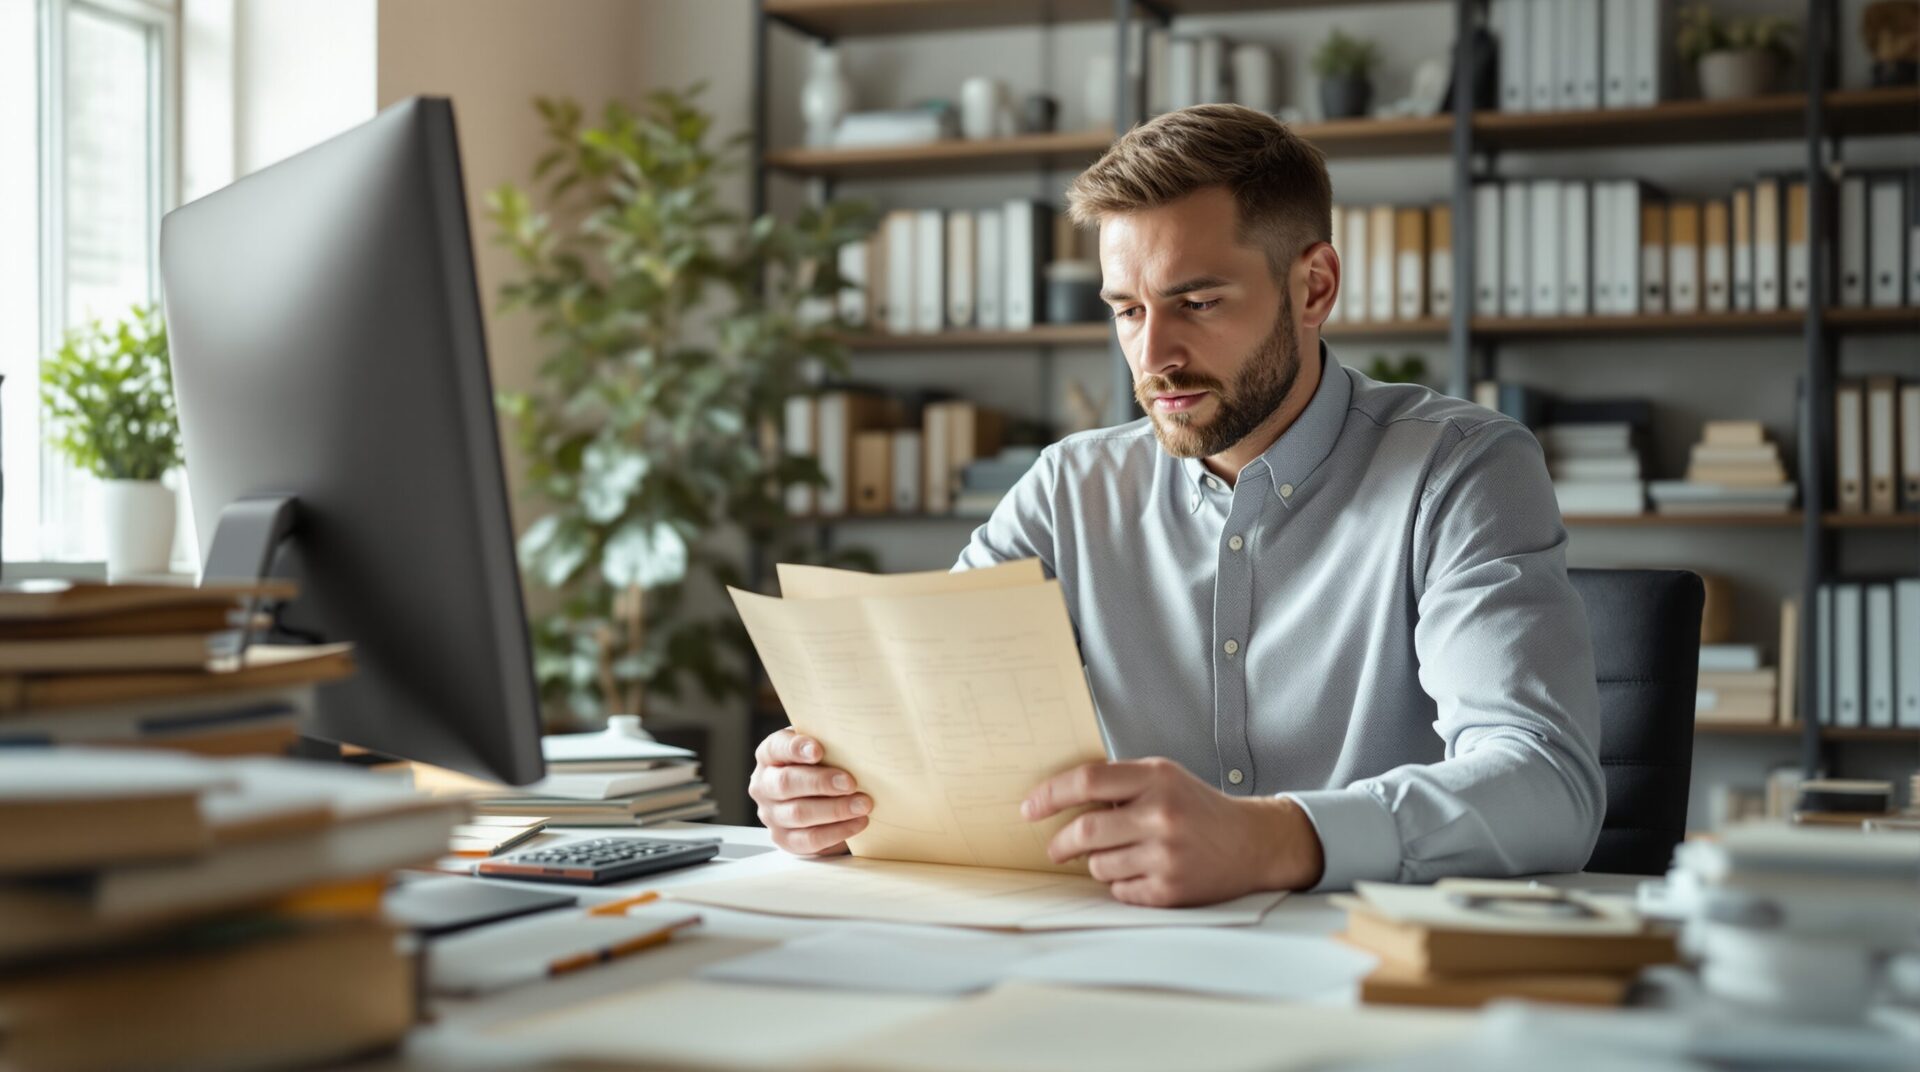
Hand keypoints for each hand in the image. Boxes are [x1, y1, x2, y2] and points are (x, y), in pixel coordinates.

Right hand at [749, 728, 871, 855]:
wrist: (823, 801)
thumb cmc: (824, 767)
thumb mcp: (824, 750)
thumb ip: (831, 745)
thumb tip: (854, 745)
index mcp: (769, 755)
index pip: (776, 747)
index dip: (796, 748)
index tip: (818, 750)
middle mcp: (763, 785)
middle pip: (786, 783)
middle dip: (821, 783)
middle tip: (850, 783)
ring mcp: (771, 815)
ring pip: (799, 814)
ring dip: (835, 809)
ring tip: (863, 805)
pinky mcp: (785, 840)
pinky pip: (809, 839)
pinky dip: (836, 831)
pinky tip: (857, 822)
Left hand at [1021, 757, 1324, 906]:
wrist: (1251, 843)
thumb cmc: (1197, 808)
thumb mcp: (1163, 778)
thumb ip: (1118, 784)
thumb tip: (1057, 800)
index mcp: (1157, 778)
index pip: (1086, 781)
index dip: (1050, 795)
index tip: (1028, 809)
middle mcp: (1162, 815)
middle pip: (1085, 830)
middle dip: (1061, 843)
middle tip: (1055, 849)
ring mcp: (1167, 855)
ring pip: (1098, 865)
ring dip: (1096, 863)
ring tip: (1119, 855)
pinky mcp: (1170, 889)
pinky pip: (1119, 890)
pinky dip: (1120, 883)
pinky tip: (1141, 872)